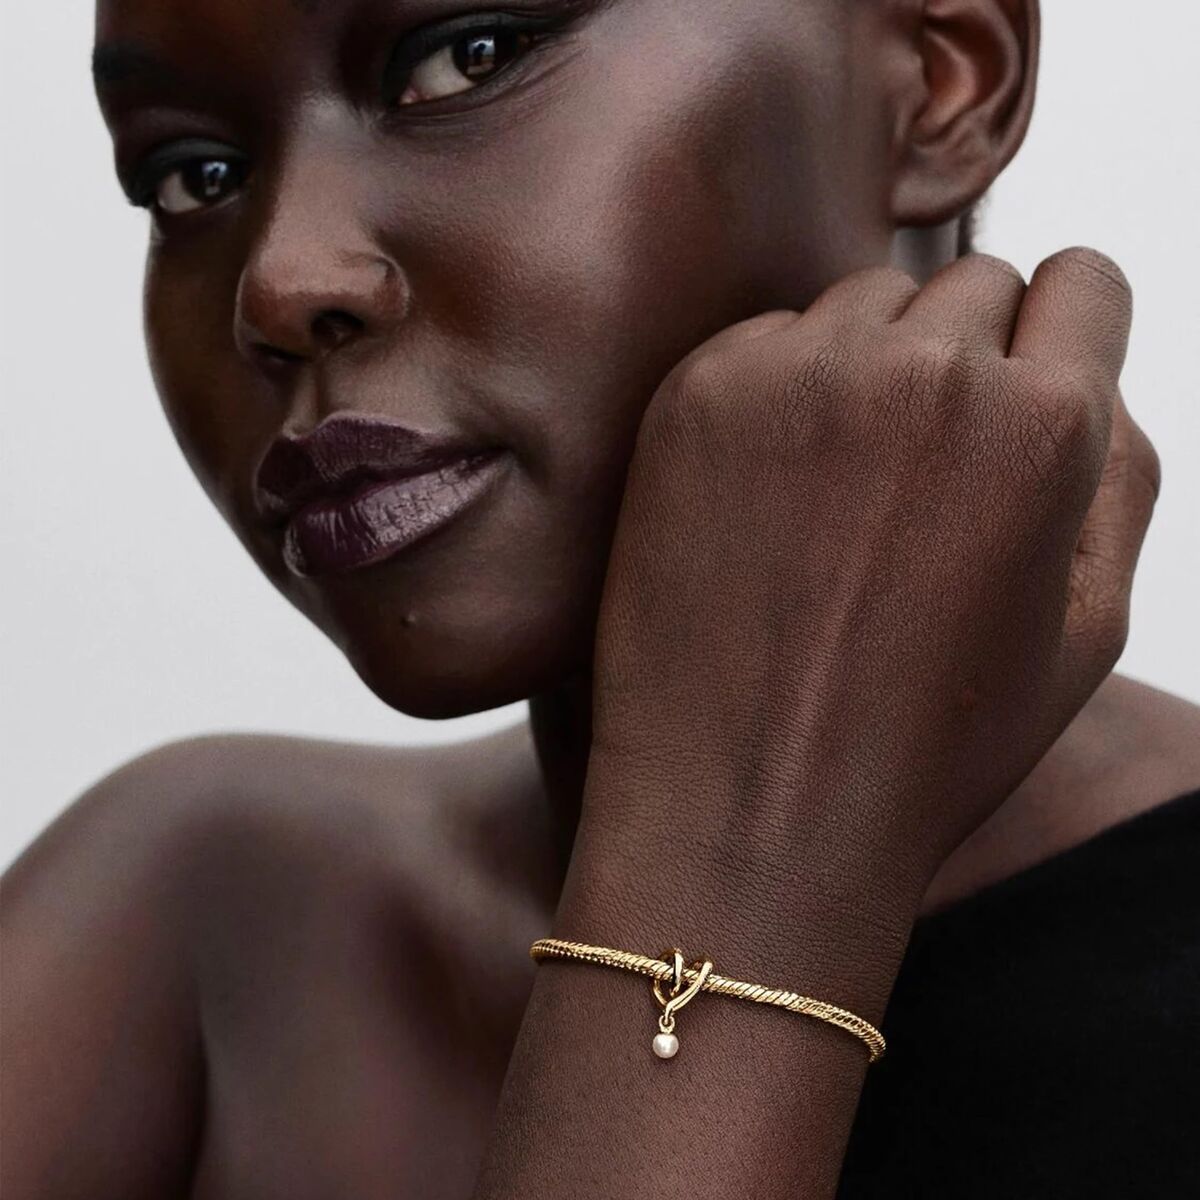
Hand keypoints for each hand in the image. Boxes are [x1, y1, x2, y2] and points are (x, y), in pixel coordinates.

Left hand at [582, 250, 1159, 907]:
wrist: (748, 807)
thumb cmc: (929, 740)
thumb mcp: (1087, 628)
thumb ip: (1119, 469)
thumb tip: (1087, 361)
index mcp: (1044, 425)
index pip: (1083, 282)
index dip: (1064, 337)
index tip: (1028, 384)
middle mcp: (923, 373)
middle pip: (972, 288)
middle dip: (969, 357)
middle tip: (925, 470)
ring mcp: (795, 375)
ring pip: (865, 306)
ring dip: (871, 367)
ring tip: (841, 490)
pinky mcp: (695, 395)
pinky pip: (766, 340)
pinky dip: (777, 390)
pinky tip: (764, 490)